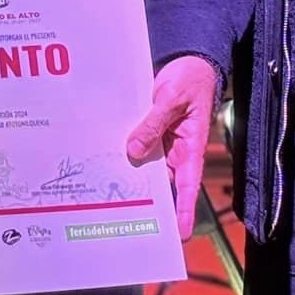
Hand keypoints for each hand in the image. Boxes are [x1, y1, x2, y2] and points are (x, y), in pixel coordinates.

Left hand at [125, 55, 219, 240]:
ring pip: (145, 167)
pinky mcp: (148, 132)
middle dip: (149, 204)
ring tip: (108, 200)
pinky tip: (103, 162)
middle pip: (162, 183)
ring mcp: (161, 143)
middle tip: (130, 225)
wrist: (188, 61)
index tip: (181, 234)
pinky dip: (123, 154)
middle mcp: (175, 151)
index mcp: (190, 148)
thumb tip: (134, 150)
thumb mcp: (172, 99)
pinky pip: (136, 147)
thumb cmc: (190, 80)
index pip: (189, 186)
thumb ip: (153, 123)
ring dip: (129, 178)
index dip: (185, 211)